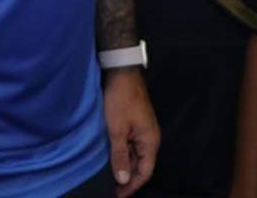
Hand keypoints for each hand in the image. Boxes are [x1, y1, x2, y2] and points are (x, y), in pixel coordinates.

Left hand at [103, 68, 159, 196]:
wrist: (121, 72)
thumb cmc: (120, 99)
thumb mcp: (117, 130)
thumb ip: (120, 155)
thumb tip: (122, 179)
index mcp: (150, 142)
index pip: (144, 173)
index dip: (130, 186)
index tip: (116, 195)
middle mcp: (149, 138)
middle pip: (139, 165)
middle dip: (126, 178)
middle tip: (108, 187)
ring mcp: (142, 130)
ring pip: (133, 155)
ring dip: (122, 165)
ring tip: (106, 175)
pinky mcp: (133, 123)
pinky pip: (129, 144)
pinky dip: (120, 152)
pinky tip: (108, 157)